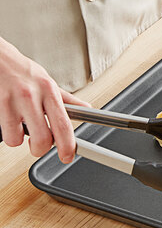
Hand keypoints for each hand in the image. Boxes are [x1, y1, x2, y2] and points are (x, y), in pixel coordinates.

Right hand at [0, 38, 90, 162]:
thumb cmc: (24, 72)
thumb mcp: (48, 82)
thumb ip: (67, 100)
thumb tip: (88, 110)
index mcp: (50, 91)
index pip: (64, 124)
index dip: (67, 145)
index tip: (68, 155)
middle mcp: (32, 96)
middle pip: (42, 138)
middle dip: (40, 148)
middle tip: (39, 145)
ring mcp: (13, 101)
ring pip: (18, 140)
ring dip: (19, 140)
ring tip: (21, 127)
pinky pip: (4, 134)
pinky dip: (8, 133)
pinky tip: (10, 122)